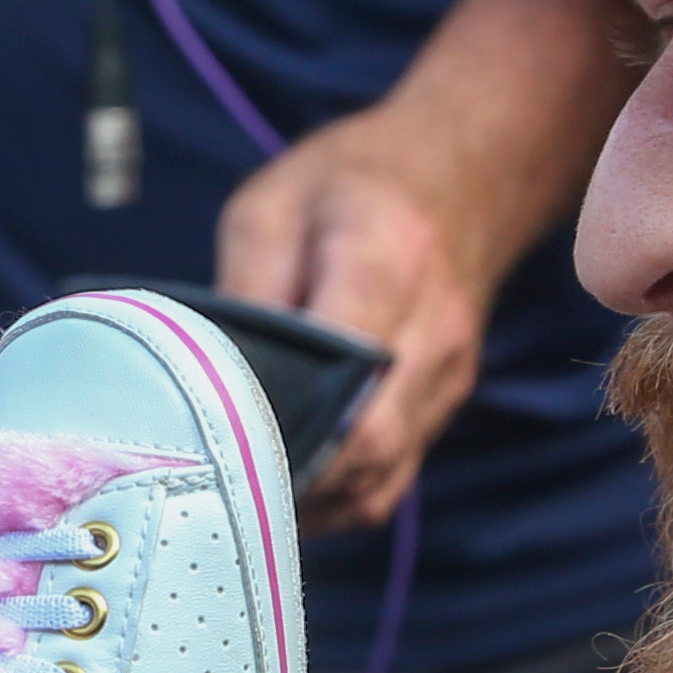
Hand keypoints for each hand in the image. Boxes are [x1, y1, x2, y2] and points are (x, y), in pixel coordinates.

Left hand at [220, 119, 493, 530]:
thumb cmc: (352, 182)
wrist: (465, 172)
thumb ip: (244, 292)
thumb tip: (207, 378)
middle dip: (288, 478)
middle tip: (215, 488)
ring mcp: (449, 374)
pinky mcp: (446, 401)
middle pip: (366, 441)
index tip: (214, 445)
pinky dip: (338, 495)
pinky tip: (288, 490)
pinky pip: (392, 477)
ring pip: (380, 477)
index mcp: (386, 260)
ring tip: (242, 498)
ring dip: (312, 500)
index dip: (279, 420)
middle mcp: (433, 329)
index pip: (339, 369)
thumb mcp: (270, 207)